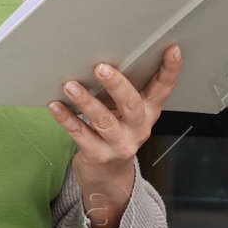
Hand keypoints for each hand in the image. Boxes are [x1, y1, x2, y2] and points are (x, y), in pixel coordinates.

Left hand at [47, 45, 182, 227]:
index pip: (164, 88)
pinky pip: (81, 134)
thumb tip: (102, 57)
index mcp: (149, 111)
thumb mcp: (127, 114)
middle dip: (116, 84)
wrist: (109, 179)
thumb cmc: (116, 133)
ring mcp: (120, 144)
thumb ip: (123, 92)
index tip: (172, 49)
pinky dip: (66, 119)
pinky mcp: (100, 155)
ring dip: (85, 101)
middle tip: (101, 67)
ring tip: (70, 85)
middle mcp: (139, 128)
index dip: (170, 69)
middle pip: (131, 104)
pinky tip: (55, 106)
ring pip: (103, 120)